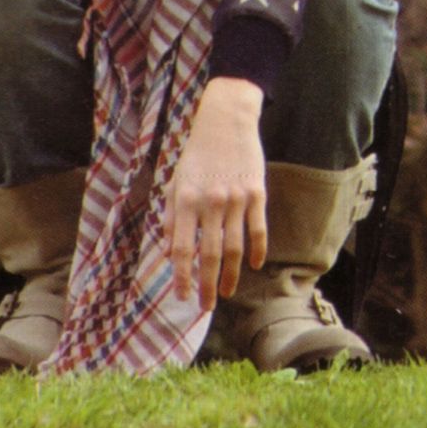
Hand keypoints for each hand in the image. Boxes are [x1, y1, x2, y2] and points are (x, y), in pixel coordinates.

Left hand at [163, 78, 267, 310]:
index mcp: (186, 200)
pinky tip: (253, 266)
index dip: (182, 276)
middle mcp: (211, 202)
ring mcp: (236, 199)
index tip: (181, 296)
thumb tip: (168, 252)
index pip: (183, 248)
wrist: (226, 121)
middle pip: (209, 254)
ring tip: (225, 293)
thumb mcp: (175, 181)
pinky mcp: (257, 194)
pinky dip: (256, 251)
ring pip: (234, 248)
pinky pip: (258, 231)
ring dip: (230, 275)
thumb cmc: (196, 153)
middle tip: (205, 307)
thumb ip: (171, 217)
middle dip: (206, 285)